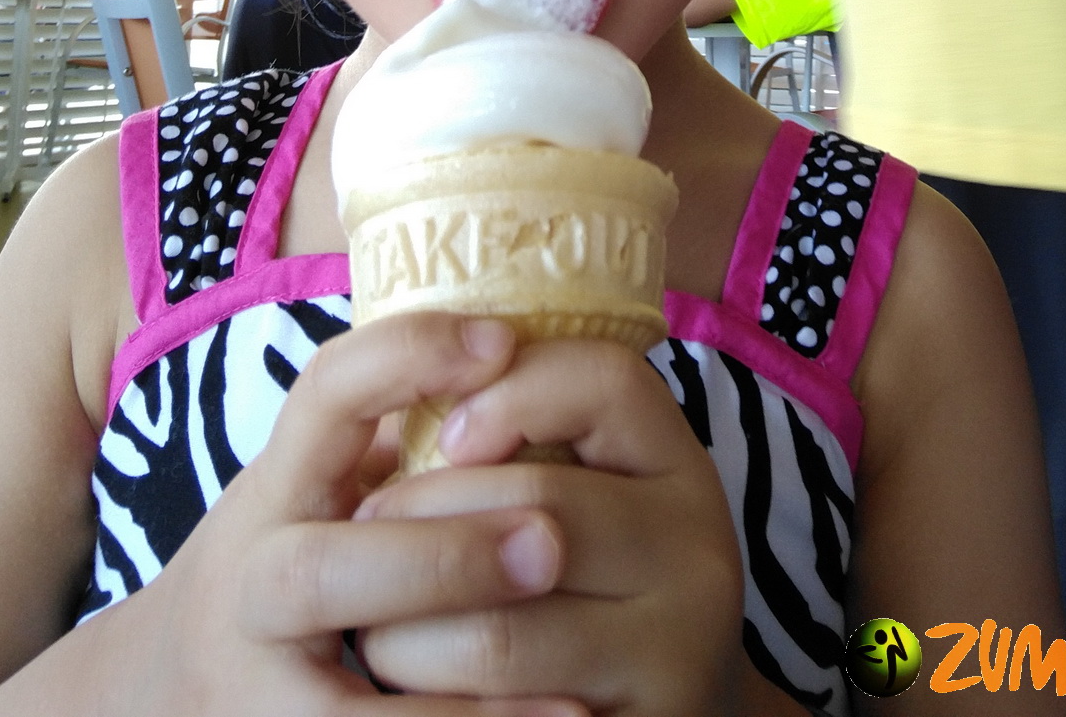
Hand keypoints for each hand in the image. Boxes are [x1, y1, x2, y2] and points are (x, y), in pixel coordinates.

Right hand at [70, 314, 582, 716]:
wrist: (160, 689)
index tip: (502, 341)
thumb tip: (522, 362)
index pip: (323, 396)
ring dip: (453, 696)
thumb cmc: (281, 565)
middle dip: (436, 560)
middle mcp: (250, 589)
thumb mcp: (314, 487)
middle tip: (548, 544)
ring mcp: (254, 692)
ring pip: (339, 705)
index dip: (406, 357)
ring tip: (567, 688)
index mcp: (274, 491)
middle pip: (320, 572)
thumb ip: (395, 438)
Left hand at [356, 338, 745, 714]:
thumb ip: (526, 436)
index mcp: (679, 471)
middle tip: (366, 532)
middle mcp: (699, 555)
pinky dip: (435, 707)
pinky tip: (418, 697)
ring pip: (498, 634)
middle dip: (421, 520)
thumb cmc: (591, 584)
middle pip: (537, 507)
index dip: (515, 391)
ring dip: (405, 633)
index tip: (450, 434)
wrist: (671, 712)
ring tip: (376, 630)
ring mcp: (673, 657)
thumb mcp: (586, 493)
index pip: (607, 382)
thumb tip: (409, 394)